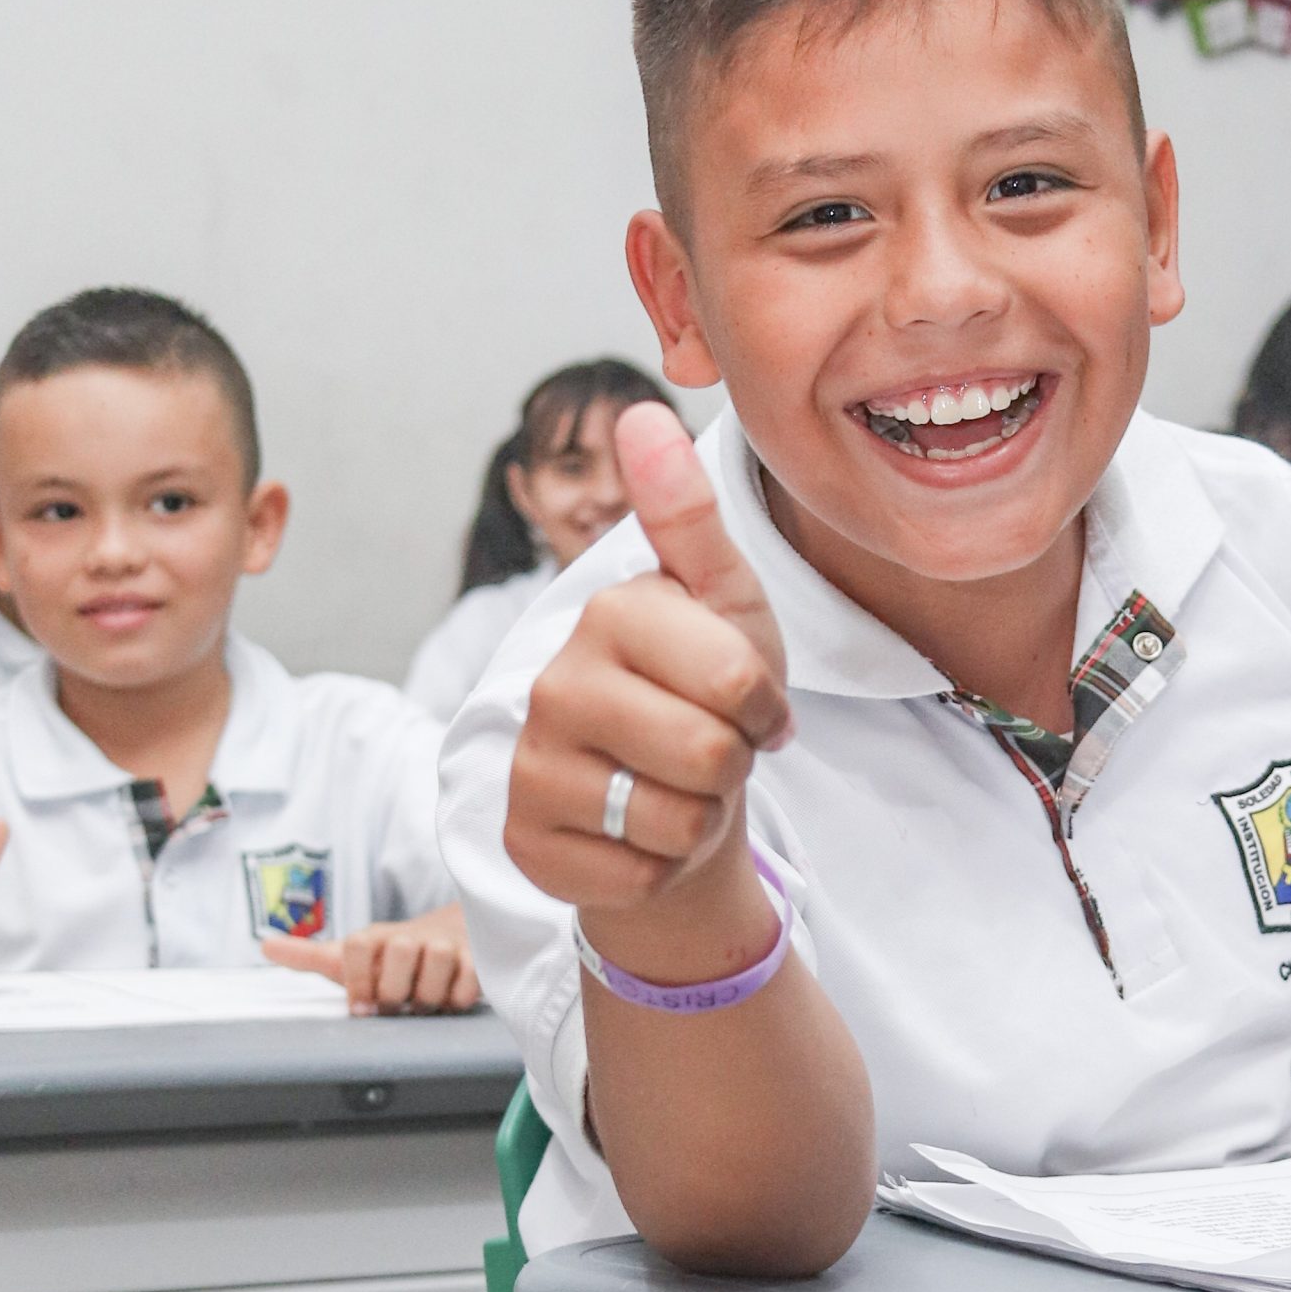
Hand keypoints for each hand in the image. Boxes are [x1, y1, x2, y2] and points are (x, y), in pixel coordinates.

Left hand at [263, 903, 478, 1015]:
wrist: (451, 936)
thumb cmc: (390, 959)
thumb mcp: (350, 957)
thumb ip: (309, 956)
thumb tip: (265, 946)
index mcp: (375, 937)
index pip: (358, 945)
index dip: (357, 980)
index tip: (359, 1008)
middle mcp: (410, 935)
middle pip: (400, 950)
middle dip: (395, 990)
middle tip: (396, 1007)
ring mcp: (446, 944)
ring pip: (437, 961)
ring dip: (428, 995)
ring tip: (422, 1005)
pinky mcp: (477, 958)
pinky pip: (469, 979)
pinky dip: (457, 998)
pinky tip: (448, 1002)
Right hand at [506, 403, 790, 957]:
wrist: (669, 795)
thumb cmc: (705, 693)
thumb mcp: (725, 605)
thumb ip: (691, 518)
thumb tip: (645, 414)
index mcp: (610, 612)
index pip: (736, 680)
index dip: (763, 706)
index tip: (746, 701)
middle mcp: (554, 683)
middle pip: (709, 755)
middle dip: (734, 766)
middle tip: (711, 749)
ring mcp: (531, 765)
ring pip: (674, 823)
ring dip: (701, 819)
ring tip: (678, 788)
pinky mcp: (526, 841)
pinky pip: (636, 877)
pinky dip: (661, 868)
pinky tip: (641, 835)